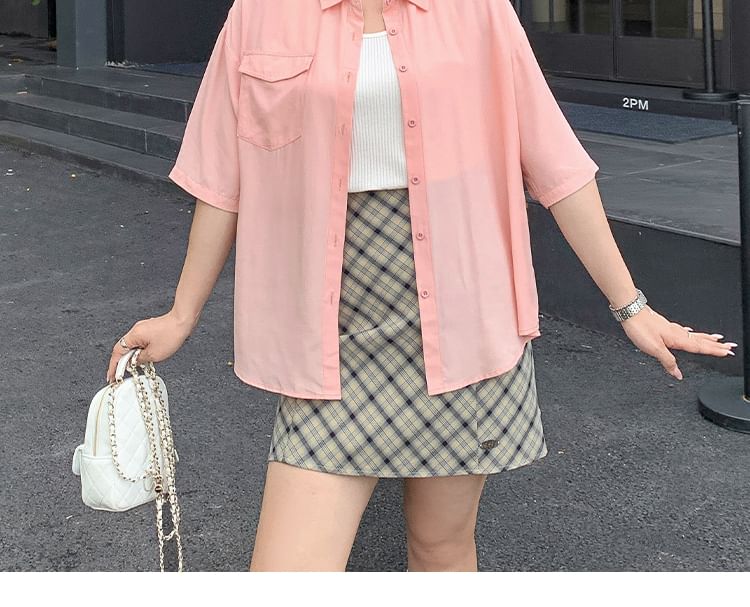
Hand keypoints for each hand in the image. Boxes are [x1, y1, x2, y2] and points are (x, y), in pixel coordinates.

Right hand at [105, 310, 194, 382]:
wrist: (183, 321)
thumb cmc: (171, 334)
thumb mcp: (154, 355)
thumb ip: (140, 360)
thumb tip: (133, 363)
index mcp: (133, 336)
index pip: (117, 352)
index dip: (113, 366)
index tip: (111, 376)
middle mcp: (136, 330)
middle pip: (124, 348)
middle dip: (122, 362)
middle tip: (121, 374)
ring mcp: (143, 329)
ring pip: (133, 345)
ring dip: (133, 356)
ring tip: (136, 367)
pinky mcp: (151, 329)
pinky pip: (141, 342)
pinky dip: (140, 350)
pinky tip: (146, 356)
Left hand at [618, 305, 736, 379]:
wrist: (630, 312)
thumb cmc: (640, 328)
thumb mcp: (654, 349)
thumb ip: (667, 361)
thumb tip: (677, 374)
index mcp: (677, 339)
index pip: (700, 347)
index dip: (714, 350)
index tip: (727, 352)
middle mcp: (677, 332)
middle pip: (701, 340)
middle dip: (716, 344)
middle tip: (730, 347)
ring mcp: (671, 328)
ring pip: (694, 334)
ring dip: (707, 338)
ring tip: (717, 339)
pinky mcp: (664, 326)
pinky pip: (683, 331)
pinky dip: (691, 333)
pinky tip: (690, 332)